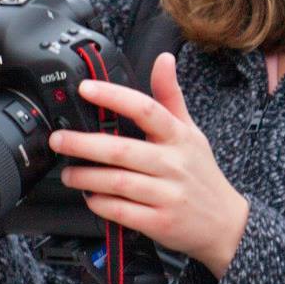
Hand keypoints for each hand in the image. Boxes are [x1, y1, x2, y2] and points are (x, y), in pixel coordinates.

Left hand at [49, 52, 249, 277]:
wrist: (225, 224)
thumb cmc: (202, 175)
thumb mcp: (191, 132)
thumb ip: (171, 97)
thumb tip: (164, 59)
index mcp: (178, 137)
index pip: (146, 110)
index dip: (114, 96)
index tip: (86, 88)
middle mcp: (173, 164)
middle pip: (121, 150)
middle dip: (83, 144)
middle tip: (59, 139)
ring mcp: (167, 195)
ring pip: (117, 182)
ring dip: (86, 177)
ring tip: (69, 173)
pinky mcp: (160, 222)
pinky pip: (122, 211)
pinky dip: (100, 203)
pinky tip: (90, 197)